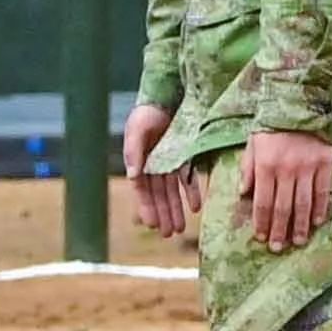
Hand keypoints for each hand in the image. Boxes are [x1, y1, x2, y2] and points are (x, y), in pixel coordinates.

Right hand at [120, 105, 189, 241]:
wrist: (166, 96)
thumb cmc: (146, 114)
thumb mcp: (137, 132)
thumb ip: (134, 152)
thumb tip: (133, 175)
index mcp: (139, 164)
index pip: (143, 192)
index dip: (148, 208)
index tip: (153, 226)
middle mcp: (154, 167)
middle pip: (160, 196)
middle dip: (164, 215)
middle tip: (171, 234)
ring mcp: (170, 162)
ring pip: (173, 191)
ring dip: (177, 208)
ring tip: (182, 228)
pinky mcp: (185, 155)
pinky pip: (189, 177)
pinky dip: (192, 191)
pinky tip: (197, 206)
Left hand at [233, 127, 331, 252]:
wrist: (303, 101)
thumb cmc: (273, 124)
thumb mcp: (253, 143)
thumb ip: (247, 169)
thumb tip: (243, 194)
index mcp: (265, 166)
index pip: (262, 202)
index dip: (261, 222)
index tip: (260, 237)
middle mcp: (286, 170)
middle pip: (282, 207)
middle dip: (279, 230)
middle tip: (278, 247)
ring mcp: (308, 167)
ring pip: (303, 203)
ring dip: (301, 225)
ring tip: (299, 241)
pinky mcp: (326, 162)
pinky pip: (323, 190)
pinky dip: (320, 207)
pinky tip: (318, 221)